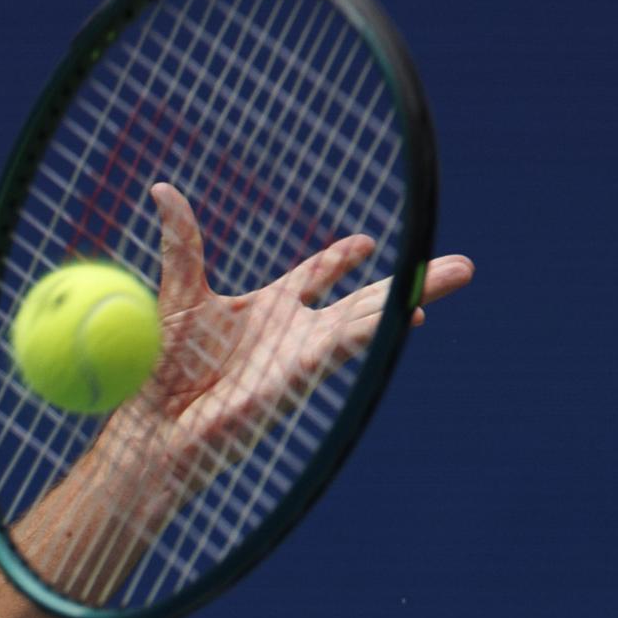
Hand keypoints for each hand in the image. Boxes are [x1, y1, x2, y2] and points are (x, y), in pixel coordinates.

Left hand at [102, 181, 474, 501]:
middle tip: (460, 263)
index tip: (365, 242)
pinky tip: (414, 311)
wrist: (155, 428)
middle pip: (362, 298)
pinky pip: (348, 343)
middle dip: (409, 280)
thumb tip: (161, 189)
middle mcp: (292, 332)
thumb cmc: (160, 370)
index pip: (314, 277)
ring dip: (417, 294)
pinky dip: (380, 325)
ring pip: (371, 317)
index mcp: (265, 309)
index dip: (339, 259)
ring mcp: (302, 354)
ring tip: (462, 272)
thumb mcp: (178, 294)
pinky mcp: (302, 376)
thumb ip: (183, 244)